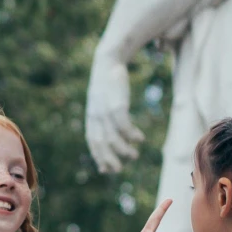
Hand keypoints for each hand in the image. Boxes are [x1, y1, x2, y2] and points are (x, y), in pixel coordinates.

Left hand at [85, 54, 142, 174]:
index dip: (99, 157)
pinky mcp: (116, 104)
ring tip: (134, 155)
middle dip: (109, 159)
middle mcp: (95, 117)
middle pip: (100, 144)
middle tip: (119, 169)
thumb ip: (102, 119)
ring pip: (113, 137)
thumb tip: (107, 136)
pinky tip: (139, 138)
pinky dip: (131, 135)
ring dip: (123, 149)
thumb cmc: (107, 85)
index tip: (106, 170)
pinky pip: (124, 125)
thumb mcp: (100, 103)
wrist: (108, 62)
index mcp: (91, 118)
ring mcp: (105, 111)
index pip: (93, 143)